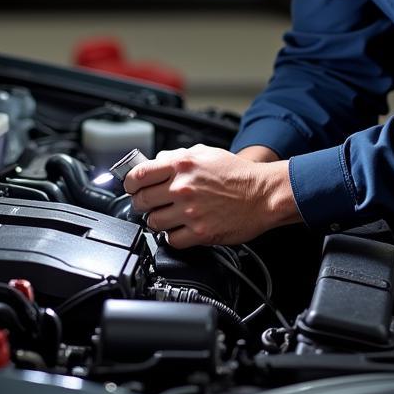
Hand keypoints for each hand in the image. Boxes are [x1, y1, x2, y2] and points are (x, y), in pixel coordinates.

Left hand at [124, 143, 301, 247]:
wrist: (263, 194)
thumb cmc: (237, 174)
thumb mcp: (205, 153)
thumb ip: (176, 156)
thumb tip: (154, 163)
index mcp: (182, 165)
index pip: (138, 175)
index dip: (130, 184)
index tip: (132, 188)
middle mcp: (183, 188)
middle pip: (141, 201)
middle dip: (143, 203)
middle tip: (152, 203)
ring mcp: (190, 212)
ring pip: (153, 223)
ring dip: (158, 221)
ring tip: (169, 216)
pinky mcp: (200, 233)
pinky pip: (171, 240)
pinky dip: (173, 236)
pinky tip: (182, 228)